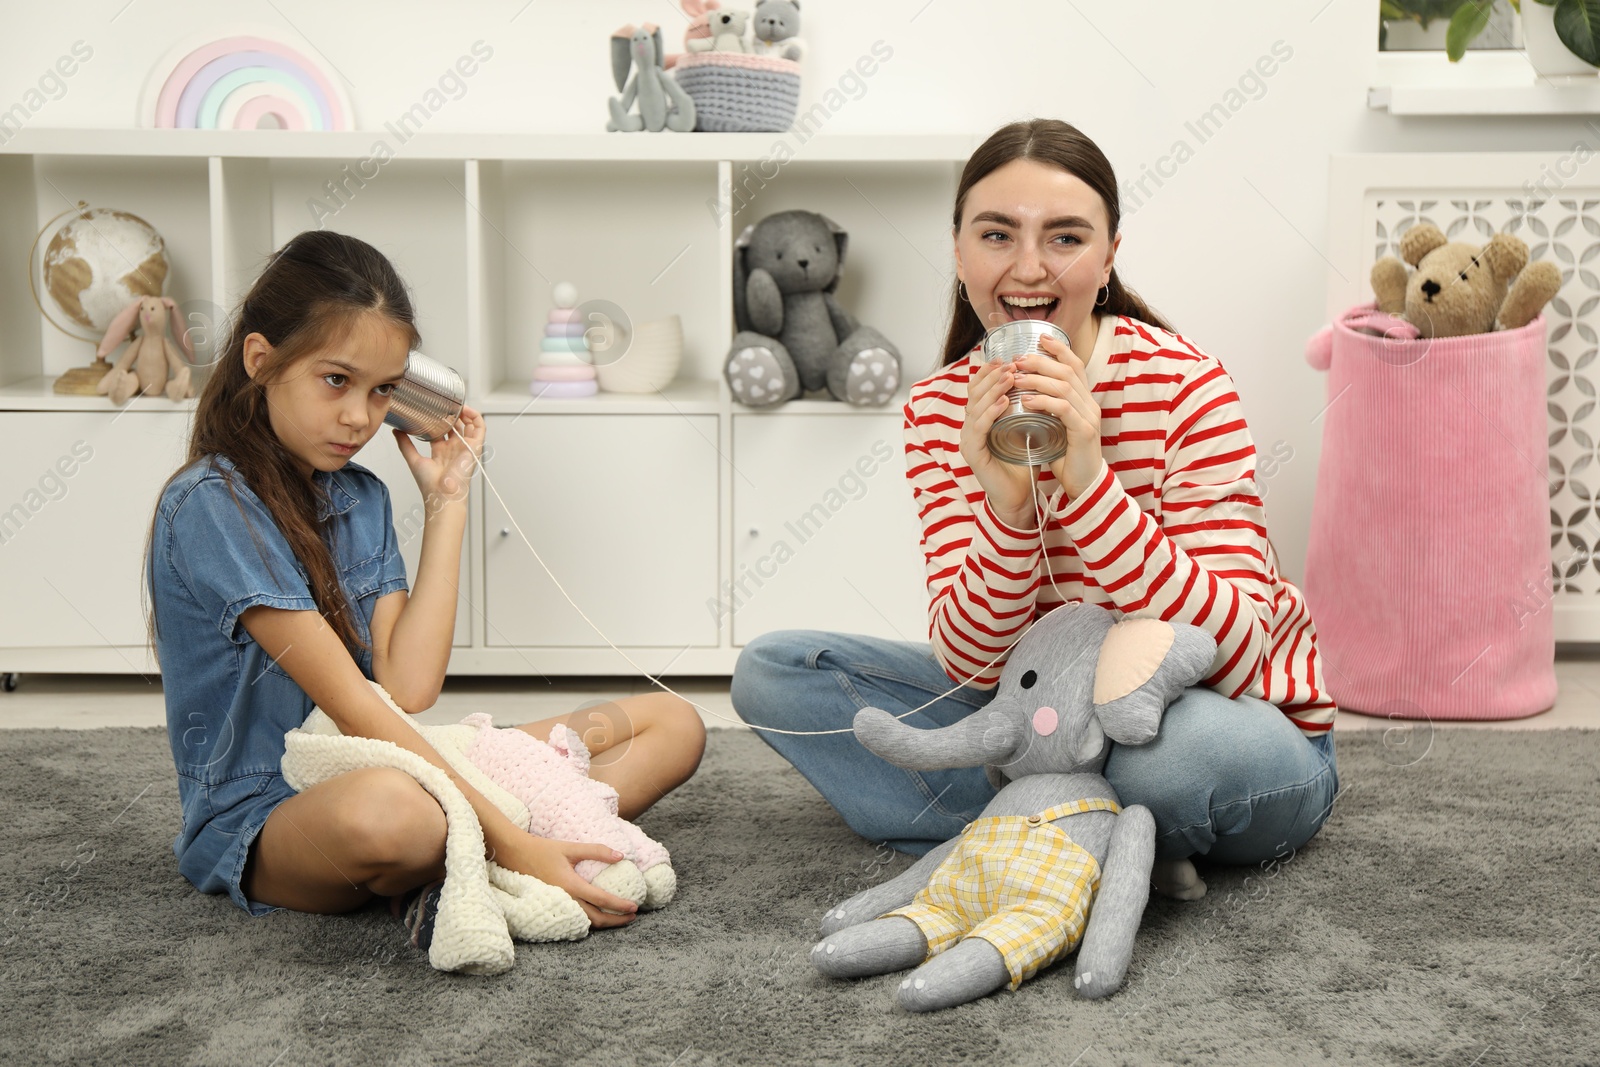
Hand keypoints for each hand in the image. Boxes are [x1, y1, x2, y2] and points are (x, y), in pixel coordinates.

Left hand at [393, 404, 485, 503]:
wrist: (442, 494)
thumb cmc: (431, 484)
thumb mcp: (413, 459)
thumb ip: (405, 444)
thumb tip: (396, 431)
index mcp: (441, 451)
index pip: (442, 430)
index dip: (439, 419)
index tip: (433, 409)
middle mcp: (454, 448)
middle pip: (456, 425)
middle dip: (452, 413)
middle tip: (444, 403)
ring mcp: (465, 447)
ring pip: (469, 425)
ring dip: (465, 413)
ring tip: (456, 403)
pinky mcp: (475, 447)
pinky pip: (480, 428)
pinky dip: (476, 417)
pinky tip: (466, 410)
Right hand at [491, 832, 637, 928]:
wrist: (515, 855)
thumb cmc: (543, 849)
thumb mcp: (570, 847)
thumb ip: (596, 851)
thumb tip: (621, 856)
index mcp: (571, 885)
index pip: (601, 899)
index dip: (620, 905)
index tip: (634, 907)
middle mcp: (565, 899)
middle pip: (596, 918)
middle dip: (616, 920)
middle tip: (632, 917)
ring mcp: (558, 904)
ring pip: (585, 922)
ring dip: (605, 923)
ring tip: (619, 918)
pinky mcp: (553, 905)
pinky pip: (575, 919)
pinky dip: (590, 921)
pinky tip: (598, 915)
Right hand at [960, 358, 1040, 529]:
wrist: (1018, 496)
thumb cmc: (1022, 462)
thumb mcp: (1025, 428)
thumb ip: (1025, 408)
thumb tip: (1042, 381)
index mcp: (980, 419)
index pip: (978, 389)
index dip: (988, 371)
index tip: (1005, 357)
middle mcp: (969, 426)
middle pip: (974, 393)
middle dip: (992, 375)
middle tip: (1011, 363)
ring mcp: (968, 439)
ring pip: (975, 407)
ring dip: (993, 389)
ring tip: (1010, 376)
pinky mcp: (972, 453)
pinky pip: (979, 428)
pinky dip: (991, 412)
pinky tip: (1004, 401)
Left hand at [1014, 333, 1103, 500]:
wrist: (1084, 484)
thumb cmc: (1067, 456)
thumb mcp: (1057, 427)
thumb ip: (1048, 409)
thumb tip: (1024, 393)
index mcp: (1084, 400)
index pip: (1075, 365)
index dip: (1059, 349)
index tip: (1040, 338)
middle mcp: (1090, 404)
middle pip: (1067, 371)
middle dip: (1040, 361)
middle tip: (1017, 360)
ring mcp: (1089, 417)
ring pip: (1063, 386)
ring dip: (1037, 379)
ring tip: (1016, 378)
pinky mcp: (1083, 432)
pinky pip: (1063, 408)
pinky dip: (1043, 401)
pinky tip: (1027, 400)